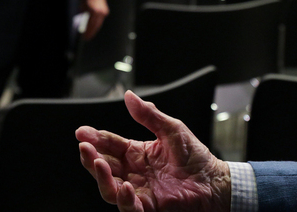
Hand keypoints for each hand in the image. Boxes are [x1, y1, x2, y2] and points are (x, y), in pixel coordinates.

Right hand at [76, 91, 230, 211]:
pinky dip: (125, 200)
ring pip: (110, 189)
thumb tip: (130, 96)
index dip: (95, 138)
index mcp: (137, 153)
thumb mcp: (172, 130)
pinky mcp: (148, 208)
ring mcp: (139, 192)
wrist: (214, 182)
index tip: (81, 132)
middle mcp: (134, 173)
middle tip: (84, 148)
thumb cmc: (196, 157)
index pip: (110, 145)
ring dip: (102, 177)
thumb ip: (150, 115)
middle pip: (104, 167)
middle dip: (91, 158)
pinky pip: (130, 208)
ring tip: (99, 164)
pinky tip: (126, 188)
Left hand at [80, 0, 108, 40]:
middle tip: (87, 38)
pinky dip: (96, 24)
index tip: (84, 37)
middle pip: (95, 26)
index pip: (90, 25)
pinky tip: (93, 27)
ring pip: (98, 24)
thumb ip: (81, 15)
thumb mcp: (81, 5)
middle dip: (91, 32)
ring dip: (94, 29)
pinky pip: (100, 20)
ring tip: (89, 34)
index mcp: (94, 11)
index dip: (87, 32)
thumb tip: (79, 24)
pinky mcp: (105, 11)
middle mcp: (100, 12)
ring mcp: (103, 12)